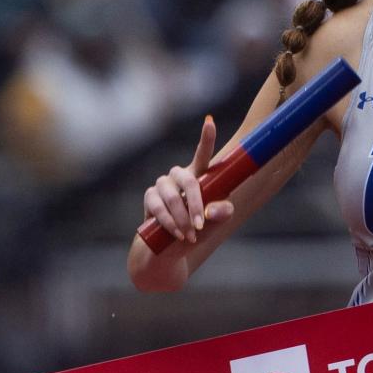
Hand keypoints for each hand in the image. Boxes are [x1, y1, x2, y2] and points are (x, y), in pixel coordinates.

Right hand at [138, 116, 233, 244]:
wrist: (170, 250)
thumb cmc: (197, 231)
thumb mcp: (216, 223)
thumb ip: (222, 213)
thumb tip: (211, 210)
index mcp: (200, 177)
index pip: (203, 155)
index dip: (206, 138)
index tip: (209, 122)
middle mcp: (180, 176)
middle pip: (189, 180)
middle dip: (196, 204)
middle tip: (200, 225)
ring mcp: (162, 185)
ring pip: (172, 196)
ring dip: (182, 218)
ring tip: (190, 236)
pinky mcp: (149, 197)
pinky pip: (157, 207)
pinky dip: (169, 223)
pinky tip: (177, 234)